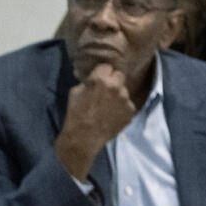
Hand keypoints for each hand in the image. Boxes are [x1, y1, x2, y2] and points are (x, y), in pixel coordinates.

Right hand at [55, 62, 136, 181]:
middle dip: (112, 81)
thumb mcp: (75, 93)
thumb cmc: (75, 115)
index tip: (98, 80)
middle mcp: (116, 87)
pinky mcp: (130, 111)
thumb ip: (87, 82)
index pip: (106, 67)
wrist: (83, 139)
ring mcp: (125, 99)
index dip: (101, 74)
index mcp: (100, 79)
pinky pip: (126, 105)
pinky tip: (110, 116)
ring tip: (106, 108)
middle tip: (104, 92)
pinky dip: (120, 109)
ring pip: (123, 91)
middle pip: (119, 75)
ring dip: (117, 96)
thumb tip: (91, 77)